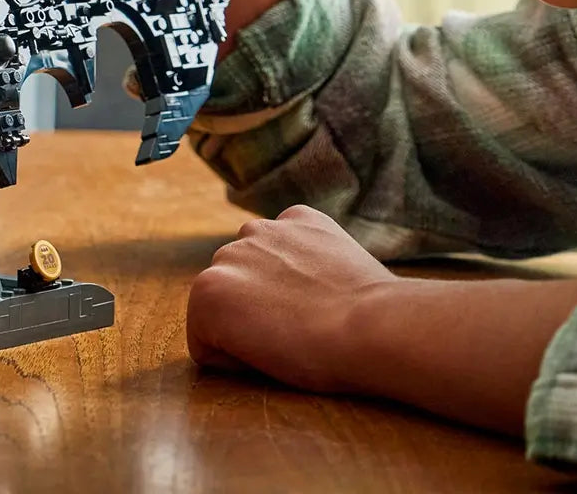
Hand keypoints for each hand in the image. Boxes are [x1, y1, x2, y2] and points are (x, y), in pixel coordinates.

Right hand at [187, 205, 395, 391]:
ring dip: (271, 272)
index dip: (233, 349)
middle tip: (289, 330)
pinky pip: (289, 233)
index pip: (204, 328)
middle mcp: (226, 250)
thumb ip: (229, 328)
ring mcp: (264, 228)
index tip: (266, 355)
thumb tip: (242, 316)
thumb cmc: (315, 358)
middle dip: (249, 304)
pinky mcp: (300, 216)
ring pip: (255, 256)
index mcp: (206, 290)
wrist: (373, 329)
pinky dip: (300, 249)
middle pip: (228, 286)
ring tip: (309, 302)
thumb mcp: (250, 360)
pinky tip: (322, 274)